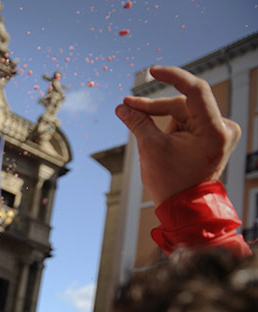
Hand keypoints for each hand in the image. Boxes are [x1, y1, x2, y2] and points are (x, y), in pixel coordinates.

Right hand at [116, 65, 240, 204]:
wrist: (185, 208)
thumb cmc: (172, 182)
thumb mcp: (151, 148)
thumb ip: (138, 122)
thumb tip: (122, 107)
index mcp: (214, 130)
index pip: (196, 90)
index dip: (173, 76)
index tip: (152, 72)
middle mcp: (222, 127)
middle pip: (183, 104)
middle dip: (154, 107)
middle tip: (127, 107)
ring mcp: (219, 132)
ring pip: (183, 112)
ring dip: (160, 117)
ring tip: (137, 121)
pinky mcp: (212, 136)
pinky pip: (187, 121)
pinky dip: (169, 124)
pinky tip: (153, 131)